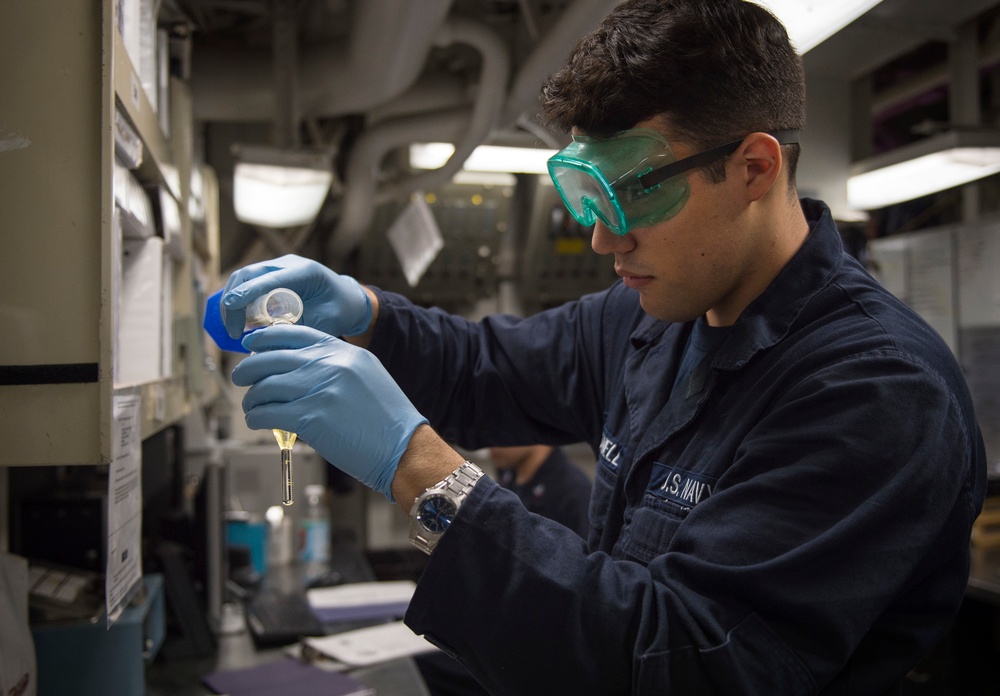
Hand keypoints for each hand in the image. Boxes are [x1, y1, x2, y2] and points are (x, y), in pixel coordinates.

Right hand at [221, 254, 371, 339]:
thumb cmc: (340, 311)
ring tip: (233, 330)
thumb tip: (264, 343)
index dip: (247, 292)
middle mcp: (288, 264)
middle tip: (233, 331)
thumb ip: (297, 329)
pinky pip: (247, 284)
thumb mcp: (325, 323)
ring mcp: (278, 267)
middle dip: (233, 302)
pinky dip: (238, 301)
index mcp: (305, 272)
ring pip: (243, 278)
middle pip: (248, 275)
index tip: (229, 306)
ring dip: (231, 302)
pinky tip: (237, 322)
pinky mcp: (271, 275)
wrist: (349, 299)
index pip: (269, 279)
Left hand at [231, 324, 427, 500]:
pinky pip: (268, 413)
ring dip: (251, 398)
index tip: (252, 344)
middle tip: (241, 377)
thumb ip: (333, 366)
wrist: (403, 447)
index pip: (294, 334)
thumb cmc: (386, 419)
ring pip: (265, 387)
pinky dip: (256, 418)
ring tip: (251, 406)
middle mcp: (329, 365)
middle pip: (272, 359)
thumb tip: (296, 369)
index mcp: (343, 352)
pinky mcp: (310, 418)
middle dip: (248, 369)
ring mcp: (318, 390)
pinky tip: (257, 421)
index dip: (266, 338)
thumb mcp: (365, 375)